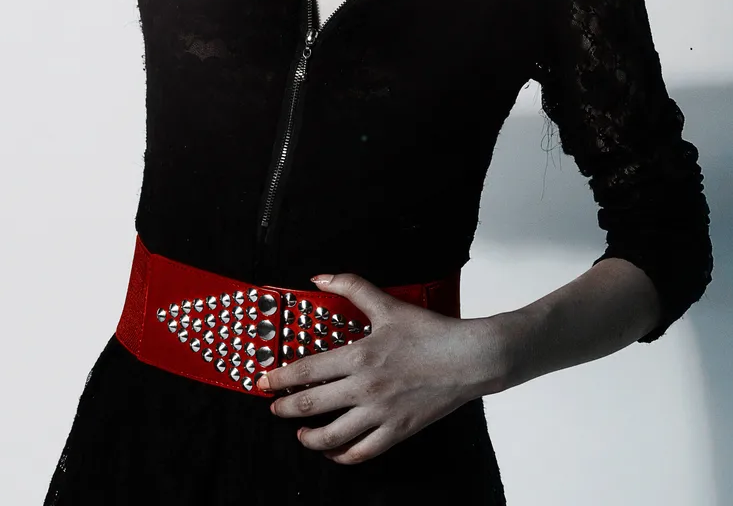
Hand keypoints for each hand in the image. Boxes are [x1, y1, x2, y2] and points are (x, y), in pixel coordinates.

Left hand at [258, 273, 505, 464]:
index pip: (305, 371)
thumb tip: (319, 277)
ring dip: (309, 437)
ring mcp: (381, 413)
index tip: (262, 381)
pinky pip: (362, 452)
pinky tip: (334, 450)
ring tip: (301, 434)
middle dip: (285, 409)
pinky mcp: (398, 431)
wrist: (470, 358)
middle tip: (274, 407)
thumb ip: (352, 287)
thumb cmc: (430, 331)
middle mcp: (365, 388)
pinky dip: (342, 455)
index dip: (278, 378)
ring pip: (332, 436)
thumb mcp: (388, 305)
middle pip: (310, 406)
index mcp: (359, 356)